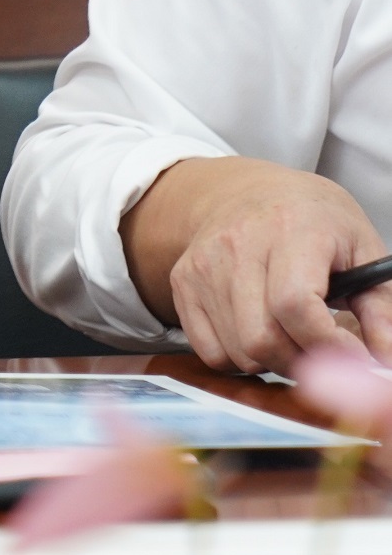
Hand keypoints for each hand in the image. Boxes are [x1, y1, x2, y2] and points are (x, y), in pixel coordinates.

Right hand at [128, 158, 391, 372]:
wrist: (245, 191)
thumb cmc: (312, 220)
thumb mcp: (361, 248)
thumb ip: (380, 306)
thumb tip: (386, 357)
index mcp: (291, 228)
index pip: (294, 304)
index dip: (326, 344)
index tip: (354, 357)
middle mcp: (238, 242)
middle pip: (261, 337)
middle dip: (301, 362)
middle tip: (323, 357)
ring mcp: (204, 263)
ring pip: (238, 350)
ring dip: (273, 363)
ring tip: (293, 342)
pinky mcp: (183, 281)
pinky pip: (209, 350)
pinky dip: (238, 359)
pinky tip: (259, 335)